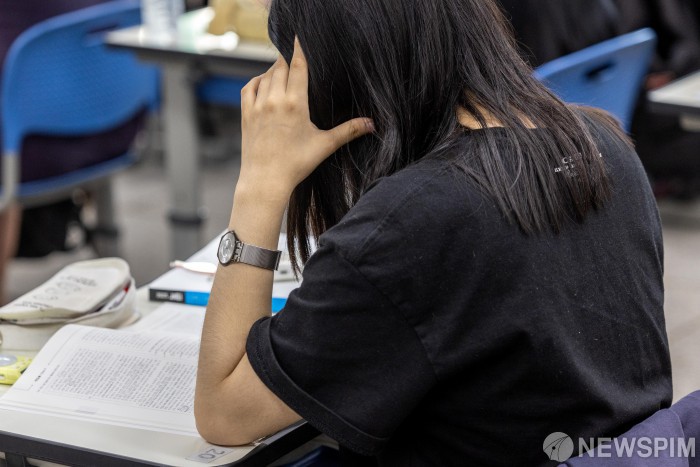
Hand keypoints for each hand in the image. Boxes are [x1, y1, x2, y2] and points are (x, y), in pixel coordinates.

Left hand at [237, 38, 373, 203]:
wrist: (266, 180)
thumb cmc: (297, 164)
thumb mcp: (325, 145)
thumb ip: (348, 131)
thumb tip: (372, 124)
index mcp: (296, 103)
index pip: (299, 66)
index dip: (301, 50)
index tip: (300, 38)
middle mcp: (275, 100)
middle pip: (282, 67)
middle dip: (290, 60)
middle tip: (297, 59)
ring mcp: (258, 106)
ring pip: (266, 76)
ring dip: (275, 70)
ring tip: (284, 69)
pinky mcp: (247, 114)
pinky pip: (249, 87)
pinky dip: (257, 80)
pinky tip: (265, 82)